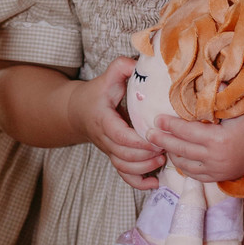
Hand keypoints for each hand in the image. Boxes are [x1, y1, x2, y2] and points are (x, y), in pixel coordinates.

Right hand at [71, 58, 165, 189]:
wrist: (77, 110)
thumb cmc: (97, 93)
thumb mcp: (108, 76)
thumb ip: (122, 67)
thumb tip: (140, 62)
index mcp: (104, 119)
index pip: (119, 136)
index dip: (138, 141)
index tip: (155, 137)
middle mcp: (105, 138)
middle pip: (123, 154)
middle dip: (146, 154)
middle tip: (166, 145)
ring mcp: (109, 150)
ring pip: (124, 167)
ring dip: (144, 167)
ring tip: (162, 159)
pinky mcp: (114, 157)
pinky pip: (124, 175)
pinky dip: (139, 183)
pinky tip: (155, 182)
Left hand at [155, 101, 243, 184]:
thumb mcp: (236, 102)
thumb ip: (215, 95)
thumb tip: (197, 81)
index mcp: (219, 140)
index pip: (186, 132)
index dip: (169, 125)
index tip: (156, 118)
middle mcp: (217, 159)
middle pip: (181, 150)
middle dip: (163, 140)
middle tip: (148, 133)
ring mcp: (219, 171)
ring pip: (186, 165)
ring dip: (171, 154)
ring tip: (160, 143)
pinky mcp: (221, 177)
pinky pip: (196, 175)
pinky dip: (184, 165)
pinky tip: (176, 156)